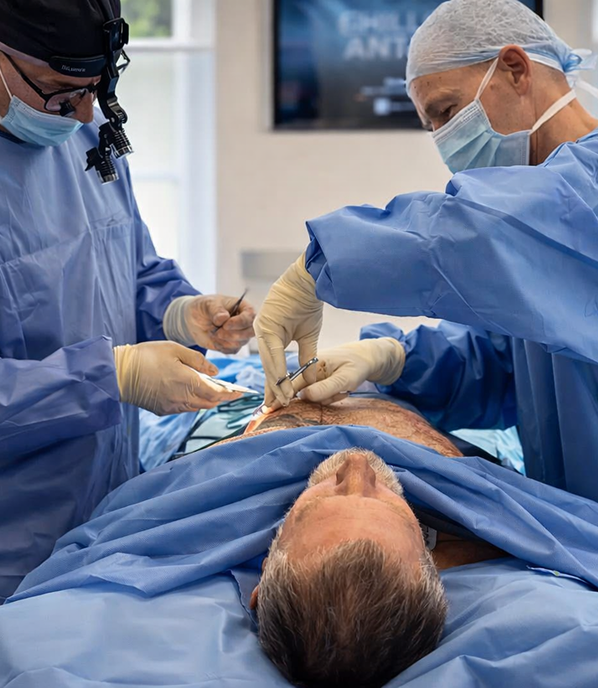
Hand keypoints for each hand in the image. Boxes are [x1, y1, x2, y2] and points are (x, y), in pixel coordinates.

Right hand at [113, 341, 242, 415]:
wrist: (118, 373)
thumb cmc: (146, 356)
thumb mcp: (175, 349)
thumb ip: (198, 361)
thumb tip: (215, 372)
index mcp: (187, 383)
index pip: (217, 393)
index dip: (231, 394)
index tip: (241, 392)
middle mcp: (182, 399)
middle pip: (209, 402)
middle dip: (221, 397)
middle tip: (229, 389)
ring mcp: (172, 407)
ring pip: (197, 407)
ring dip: (207, 400)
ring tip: (212, 389)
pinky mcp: (162, 410)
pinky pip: (184, 408)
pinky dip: (193, 401)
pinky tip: (191, 391)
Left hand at [164, 294, 255, 353]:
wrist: (194, 320)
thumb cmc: (204, 307)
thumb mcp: (207, 303)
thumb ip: (216, 309)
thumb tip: (224, 317)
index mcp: (243, 307)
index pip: (250, 316)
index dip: (239, 322)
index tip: (225, 325)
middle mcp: (245, 321)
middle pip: (250, 332)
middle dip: (233, 334)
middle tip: (218, 331)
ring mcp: (241, 334)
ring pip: (240, 342)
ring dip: (223, 340)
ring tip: (212, 332)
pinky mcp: (233, 345)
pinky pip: (232, 350)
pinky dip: (221, 346)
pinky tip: (213, 338)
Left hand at [254, 253, 322, 406]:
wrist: (309, 281)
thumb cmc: (308, 304)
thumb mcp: (308, 337)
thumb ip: (306, 358)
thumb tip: (309, 379)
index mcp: (270, 336)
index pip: (271, 365)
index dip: (275, 384)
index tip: (279, 401)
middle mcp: (262, 333)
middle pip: (267, 367)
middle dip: (272, 389)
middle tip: (274, 408)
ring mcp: (261, 328)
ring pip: (268, 362)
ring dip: (275, 383)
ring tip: (282, 400)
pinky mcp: (265, 324)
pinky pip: (273, 352)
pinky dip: (278, 368)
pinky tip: (281, 383)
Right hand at [285, 338, 405, 405]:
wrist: (368, 357)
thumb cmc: (359, 365)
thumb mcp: (346, 378)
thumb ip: (325, 388)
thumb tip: (304, 397)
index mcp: (312, 364)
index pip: (291, 382)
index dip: (281, 395)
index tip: (270, 409)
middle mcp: (309, 369)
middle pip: (300, 393)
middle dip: (320, 399)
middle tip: (341, 392)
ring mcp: (313, 375)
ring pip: (311, 397)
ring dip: (328, 398)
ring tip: (345, 390)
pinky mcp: (318, 380)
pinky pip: (319, 396)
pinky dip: (330, 397)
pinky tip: (343, 390)